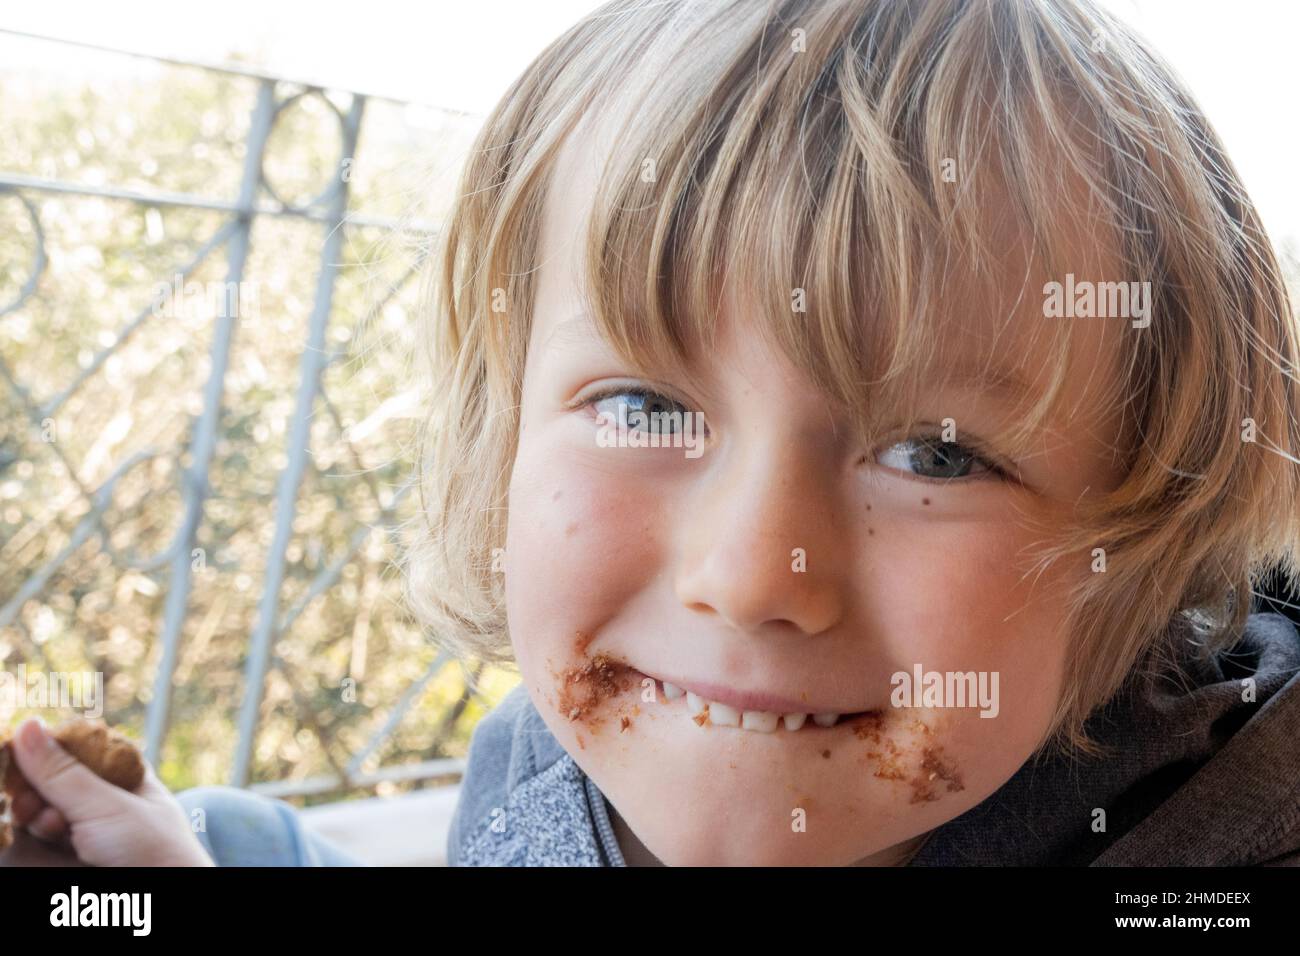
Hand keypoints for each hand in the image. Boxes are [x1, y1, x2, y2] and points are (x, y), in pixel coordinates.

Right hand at [6, 718, 213, 866]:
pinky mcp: (63, 861)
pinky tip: (48, 837)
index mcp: (123, 776)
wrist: (160, 904)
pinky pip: (33, 845)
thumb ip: (63, 773)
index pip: (76, 751)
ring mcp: (83, 833)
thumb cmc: (151, 850)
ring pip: (38, 814)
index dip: (47, 752)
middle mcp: (101, 802)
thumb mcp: (107, 805)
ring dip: (36, 816)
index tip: (19, 752)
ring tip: (54, 825)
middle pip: (49, 784)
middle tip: (34, 801)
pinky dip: (33, 840)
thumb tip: (28, 725)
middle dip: (36, 789)